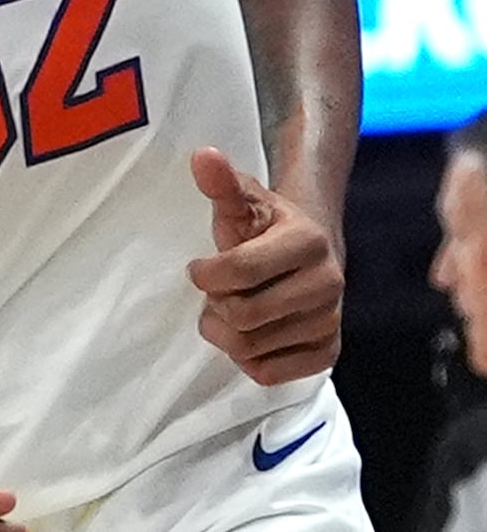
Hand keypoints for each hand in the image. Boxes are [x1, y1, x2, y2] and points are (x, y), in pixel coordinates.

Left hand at [186, 147, 342, 383]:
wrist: (308, 254)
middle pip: (243, 316)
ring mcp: (331, 321)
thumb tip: (203, 156)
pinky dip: (248, 360)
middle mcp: (329, 283)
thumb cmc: (265, 229)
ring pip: (251, 349)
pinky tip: (252, 333)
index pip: (237, 271)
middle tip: (218, 293)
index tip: (201, 268)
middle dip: (216, 306)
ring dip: (226, 334)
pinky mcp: (328, 353)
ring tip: (233, 311)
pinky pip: (269, 375)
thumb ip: (222, 184)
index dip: (205, 275)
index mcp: (308, 241)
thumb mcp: (244, 202)